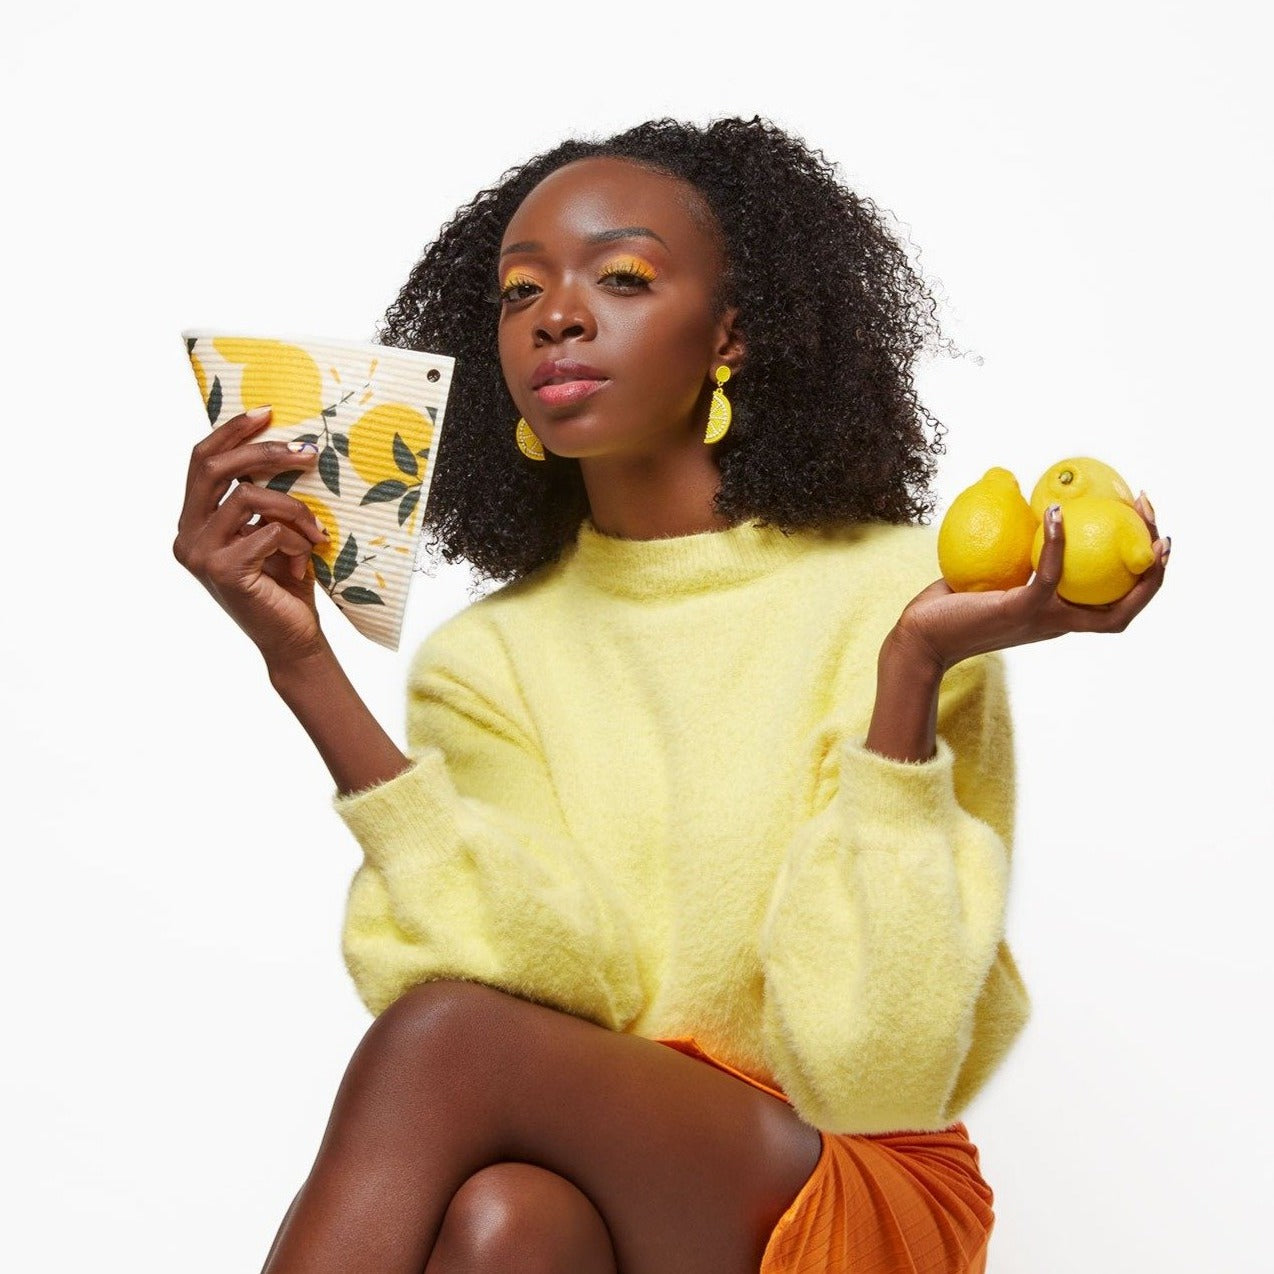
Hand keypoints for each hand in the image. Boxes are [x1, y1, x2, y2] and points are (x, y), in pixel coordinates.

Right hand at [173, 406, 331, 665]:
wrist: (293, 639)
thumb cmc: (286, 583)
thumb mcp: (273, 531)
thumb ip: (264, 498)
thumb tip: (286, 444)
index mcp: (194, 521)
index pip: (201, 461)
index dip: (231, 431)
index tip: (267, 412)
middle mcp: (187, 535)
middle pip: (216, 468)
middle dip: (265, 452)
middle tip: (308, 452)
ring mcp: (199, 554)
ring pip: (248, 497)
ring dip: (294, 508)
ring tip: (317, 530)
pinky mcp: (223, 570)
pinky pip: (268, 530)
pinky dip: (297, 538)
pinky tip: (308, 557)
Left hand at [892, 495, 1169, 673]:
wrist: (920, 638)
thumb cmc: (949, 607)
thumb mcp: (991, 576)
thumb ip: (1012, 552)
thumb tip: (1017, 505)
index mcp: (1060, 615)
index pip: (1118, 602)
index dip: (1145, 575)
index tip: (1150, 534)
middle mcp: (1061, 622)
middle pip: (1130, 603)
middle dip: (1155, 564)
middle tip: (1154, 518)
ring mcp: (1045, 620)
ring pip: (1110, 602)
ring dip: (1133, 559)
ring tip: (1134, 513)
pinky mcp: (1021, 610)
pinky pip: (1049, 574)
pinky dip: (1056, 543)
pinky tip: (1055, 513)